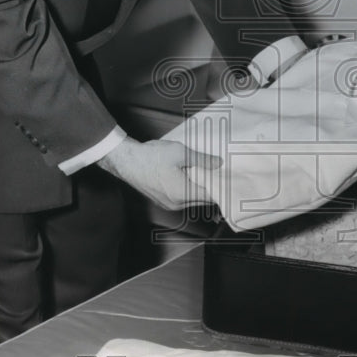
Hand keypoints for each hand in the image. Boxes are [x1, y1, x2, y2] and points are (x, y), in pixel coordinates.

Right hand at [98, 137, 220, 210]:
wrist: (126, 160)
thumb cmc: (150, 157)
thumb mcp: (181, 153)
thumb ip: (202, 160)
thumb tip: (217, 164)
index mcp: (183, 193)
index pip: (210, 196)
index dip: (222, 188)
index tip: (230, 181)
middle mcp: (176, 203)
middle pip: (202, 199)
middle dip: (211, 187)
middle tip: (220, 174)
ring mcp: (168, 203)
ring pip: (191, 198)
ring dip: (199, 188)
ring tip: (204, 172)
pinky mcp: (161, 200)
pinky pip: (181, 197)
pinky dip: (188, 188)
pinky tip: (189, 175)